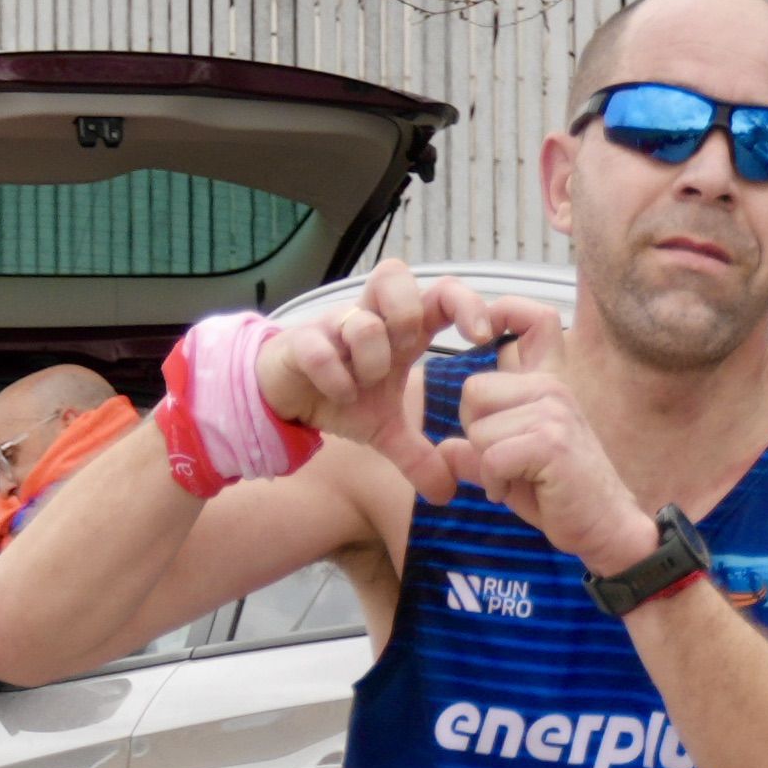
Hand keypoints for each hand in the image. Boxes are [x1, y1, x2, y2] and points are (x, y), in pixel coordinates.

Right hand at [255, 255, 453, 492]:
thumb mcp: (384, 431)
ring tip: (363, 386)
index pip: (440, 293)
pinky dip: (335, 377)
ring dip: (371, 361)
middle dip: (408, 316)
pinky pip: (321, 350)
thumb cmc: (340, 396)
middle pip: (394, 275)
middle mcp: (369, 318)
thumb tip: (447, 493)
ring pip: (363, 323)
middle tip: (405, 352)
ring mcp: (332, 328)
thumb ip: (417, 456)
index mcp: (399, 330)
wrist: (283, 399)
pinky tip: (340, 396)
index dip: (467, 304)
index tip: (483, 337)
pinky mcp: (300, 343)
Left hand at [445, 291, 659, 573]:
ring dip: (488, 466)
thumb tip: (443, 451)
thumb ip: (479, 454)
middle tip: (506, 462)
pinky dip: (496, 483)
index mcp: (548, 383)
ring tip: (520, 480)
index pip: (533, 320)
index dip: (504, 309)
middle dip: (477, 433)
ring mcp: (553, 411)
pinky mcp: (550, 442)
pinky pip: (492, 457)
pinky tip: (520, 492)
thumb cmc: (563, 497)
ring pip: (479, 430)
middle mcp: (552, 387)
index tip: (484, 326)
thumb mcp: (513, 470)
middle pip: (473, 392)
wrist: (606, 528)